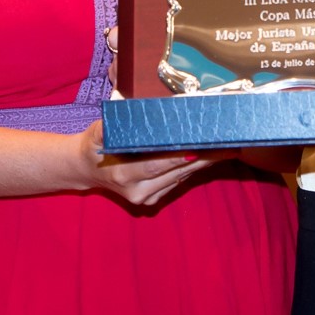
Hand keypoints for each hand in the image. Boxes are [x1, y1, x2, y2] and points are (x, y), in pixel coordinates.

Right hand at [77, 120, 214, 206]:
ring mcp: (146, 198)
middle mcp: (137, 190)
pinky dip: (192, 168)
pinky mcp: (153, 199)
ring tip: (226, 148)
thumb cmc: (94, 145)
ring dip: (204, 163)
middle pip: (175, 173)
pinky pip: (177, 181)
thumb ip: (110, 127)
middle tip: (227, 145)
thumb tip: (126, 115)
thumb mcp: (96, 132)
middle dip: (202, 158)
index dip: (178, 158)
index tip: (200, 148)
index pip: (155, 165)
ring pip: (180, 178)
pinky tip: (209, 156)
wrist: (87, 169)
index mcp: (122, 175)